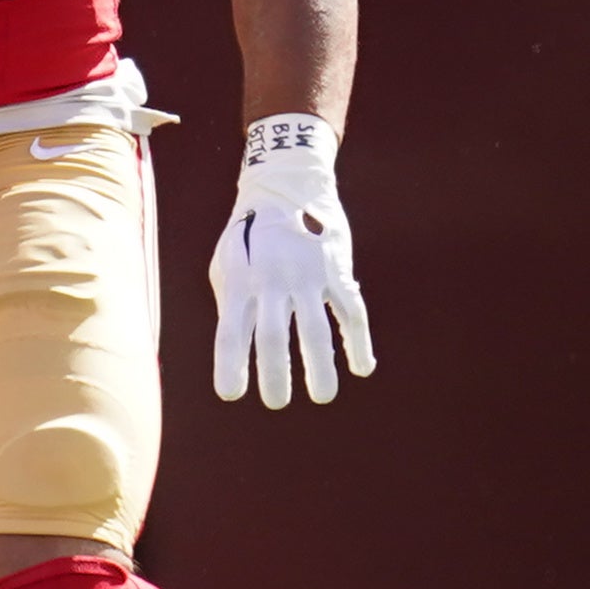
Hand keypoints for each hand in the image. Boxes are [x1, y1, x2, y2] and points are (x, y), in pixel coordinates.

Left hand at [212, 116, 375, 406]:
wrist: (288, 186)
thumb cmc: (249, 236)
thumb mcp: (228, 264)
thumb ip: (232, 305)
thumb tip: (238, 352)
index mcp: (240, 282)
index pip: (230, 332)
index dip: (230, 365)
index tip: (230, 394)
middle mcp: (272, 280)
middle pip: (272, 336)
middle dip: (275, 375)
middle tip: (276, 402)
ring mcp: (307, 275)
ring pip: (315, 329)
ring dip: (320, 366)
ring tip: (322, 396)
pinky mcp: (335, 271)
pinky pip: (351, 312)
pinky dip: (358, 342)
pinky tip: (362, 368)